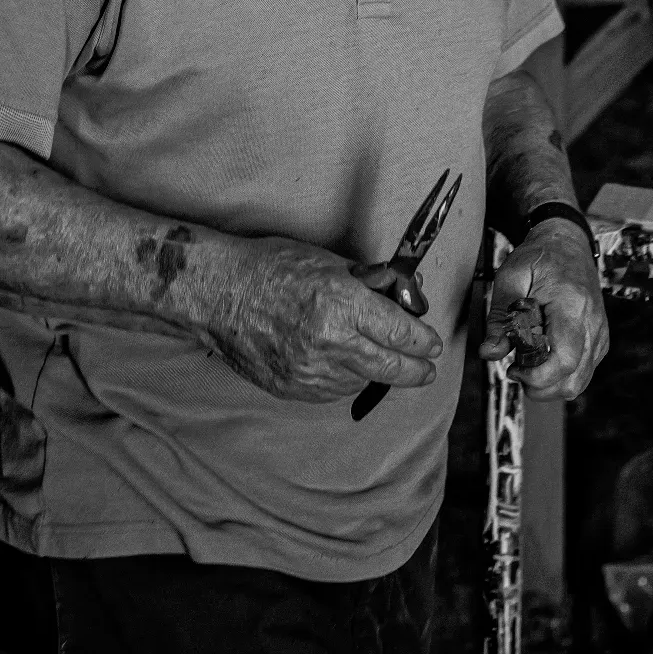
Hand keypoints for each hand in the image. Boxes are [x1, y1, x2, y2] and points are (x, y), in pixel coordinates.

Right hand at [210, 235, 445, 403]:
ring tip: (369, 354)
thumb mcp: (329, 263)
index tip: (432, 345)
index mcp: (343, 303)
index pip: (401, 333)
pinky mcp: (293, 388)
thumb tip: (404, 297)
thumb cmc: (272, 268)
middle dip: (416, 371)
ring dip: (374, 371)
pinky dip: (343, 378)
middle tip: (426, 370)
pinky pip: (333, 390)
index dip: (424, 341)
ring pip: (362, 381)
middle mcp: (331, 341)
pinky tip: (337, 360)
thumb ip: (369, 284)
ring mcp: (310, 370)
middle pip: (392, 368)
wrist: (220, 294)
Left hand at [477, 218, 608, 399]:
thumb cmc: (538, 258)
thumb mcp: (510, 278)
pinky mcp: (599, 341)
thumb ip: (500, 318)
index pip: (564, 359)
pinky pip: (583, 373)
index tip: (512, 370)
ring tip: (526, 364)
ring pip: (579, 382)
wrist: (567, 244)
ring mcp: (600, 334)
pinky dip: (560, 377)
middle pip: (573, 380)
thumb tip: (488, 353)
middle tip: (514, 369)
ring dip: (549, 385)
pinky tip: (541, 359)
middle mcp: (593, 324)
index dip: (537, 376)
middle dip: (539, 386)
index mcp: (572, 305)